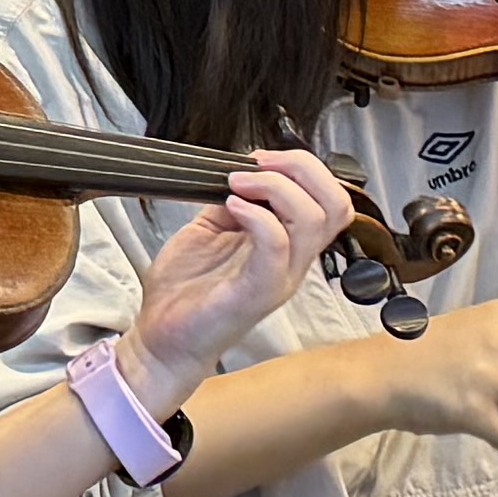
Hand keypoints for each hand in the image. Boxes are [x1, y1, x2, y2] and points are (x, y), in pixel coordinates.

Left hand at [128, 151, 349, 382]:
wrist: (161, 338)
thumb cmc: (186, 291)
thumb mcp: (212, 229)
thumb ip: (235, 201)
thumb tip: (241, 171)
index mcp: (288, 246)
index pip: (330, 199)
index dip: (304, 168)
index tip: (260, 158)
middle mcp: (292, 262)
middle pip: (335, 205)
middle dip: (300, 169)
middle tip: (257, 165)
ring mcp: (278, 278)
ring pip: (313, 220)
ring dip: (275, 188)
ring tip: (238, 186)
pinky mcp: (255, 292)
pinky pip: (276, 247)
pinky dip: (256, 216)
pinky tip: (230, 208)